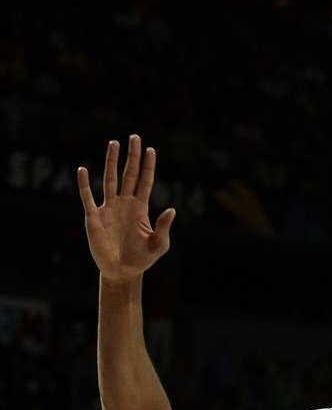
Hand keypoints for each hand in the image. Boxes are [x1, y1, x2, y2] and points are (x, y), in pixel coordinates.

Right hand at [78, 134, 174, 284]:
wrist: (122, 272)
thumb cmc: (141, 259)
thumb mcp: (158, 245)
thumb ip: (164, 227)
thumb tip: (171, 209)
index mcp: (140, 208)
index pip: (145, 181)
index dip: (148, 166)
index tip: (151, 149)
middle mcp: (124, 204)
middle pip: (129, 174)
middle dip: (132, 156)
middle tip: (134, 137)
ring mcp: (109, 208)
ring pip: (109, 179)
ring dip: (111, 162)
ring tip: (113, 143)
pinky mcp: (94, 217)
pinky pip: (88, 197)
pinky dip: (84, 184)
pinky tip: (83, 169)